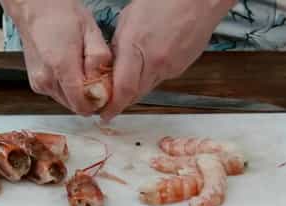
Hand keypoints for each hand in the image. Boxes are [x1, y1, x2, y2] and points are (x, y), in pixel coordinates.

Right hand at [0, 0, 112, 114]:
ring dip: (78, 93)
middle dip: (89, 97)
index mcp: (61, 67)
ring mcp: (39, 83)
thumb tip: (103, 86)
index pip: (83, 105)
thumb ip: (99, 62)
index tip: (105, 90)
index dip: (98, 101)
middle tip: (95, 75)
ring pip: (67, 102)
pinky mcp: (36, 84)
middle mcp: (46, 79)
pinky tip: (69, 70)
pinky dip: (67, 89)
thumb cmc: (63, 15)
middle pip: (76, 106)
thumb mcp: (92, 32)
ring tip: (81, 69)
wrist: (36, 9)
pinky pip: (58, 95)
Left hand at [100, 0, 236, 121]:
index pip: (123, 90)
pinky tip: (148, 65)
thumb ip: (118, 47)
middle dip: (120, 101)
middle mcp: (155, 62)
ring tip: (126, 82)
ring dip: (135, 89)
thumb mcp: (128, 20)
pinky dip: (151, 78)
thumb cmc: (163, 0)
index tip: (104, 114)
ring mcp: (171, 66)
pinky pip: (161, 79)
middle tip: (109, 103)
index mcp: (137, 47)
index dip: (112, 107)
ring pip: (148, 88)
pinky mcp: (181, 67)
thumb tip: (110, 68)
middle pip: (135, 94)